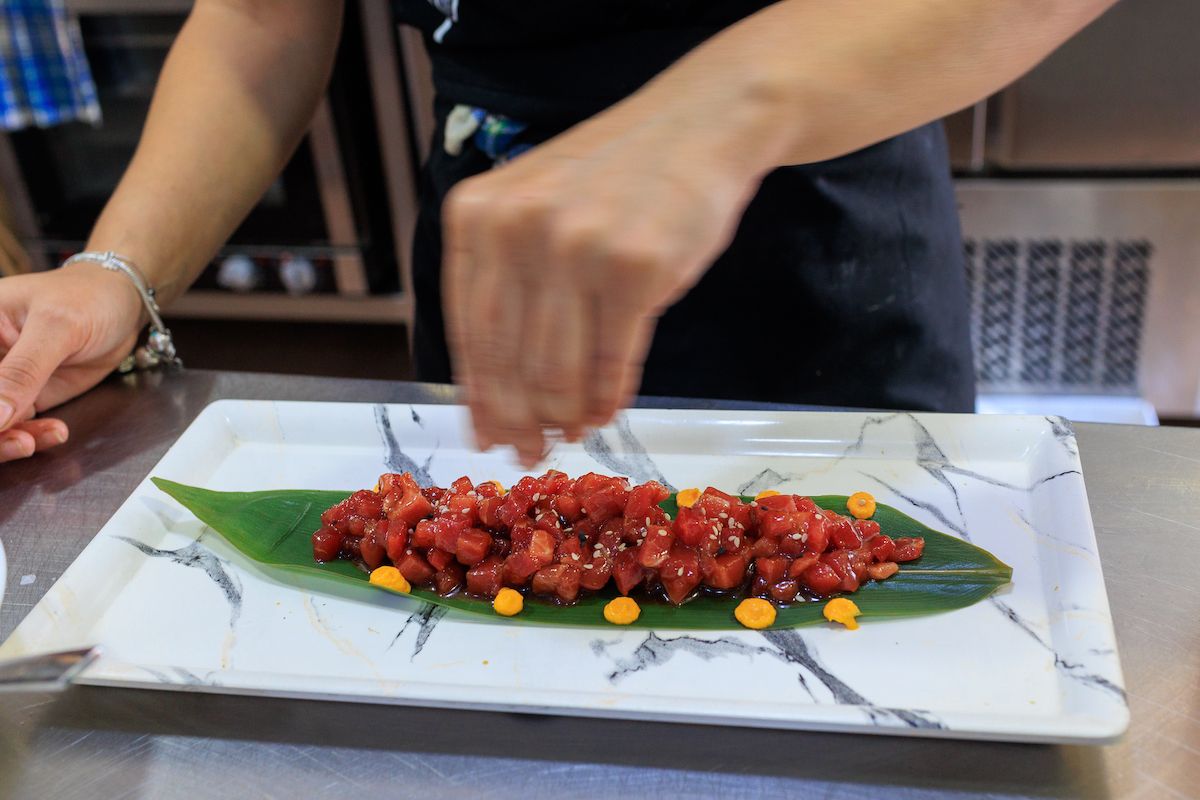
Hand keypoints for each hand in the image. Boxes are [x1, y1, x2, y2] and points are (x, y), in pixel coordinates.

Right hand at [0, 264, 144, 461]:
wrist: (123, 306)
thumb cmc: (88, 298)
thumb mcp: (57, 326)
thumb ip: (23, 371)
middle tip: (16, 442)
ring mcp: (2, 380)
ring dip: (5, 442)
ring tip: (32, 443)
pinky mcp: (23, 398)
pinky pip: (16, 427)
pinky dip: (31, 437)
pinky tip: (55, 433)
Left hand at [443, 98, 764, 465]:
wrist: (699, 125)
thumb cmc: (614, 176)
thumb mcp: (534, 206)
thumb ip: (505, 282)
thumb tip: (491, 392)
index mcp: (478, 215)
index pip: (467, 330)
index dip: (478, 396)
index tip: (485, 437)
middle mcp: (518, 229)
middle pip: (506, 358)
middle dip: (517, 419)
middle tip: (529, 453)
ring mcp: (577, 248)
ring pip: (554, 369)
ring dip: (562, 416)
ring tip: (570, 434)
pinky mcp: (635, 270)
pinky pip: (610, 363)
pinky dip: (605, 400)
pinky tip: (604, 415)